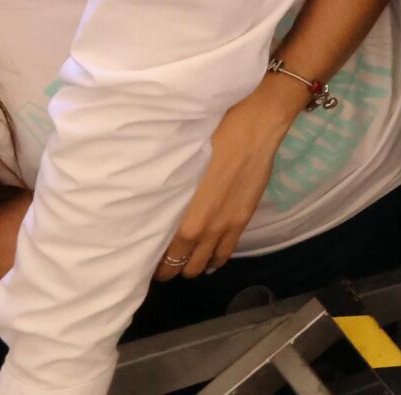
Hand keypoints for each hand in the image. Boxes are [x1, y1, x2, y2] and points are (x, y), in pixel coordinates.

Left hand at [160, 77, 298, 279]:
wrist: (254, 130)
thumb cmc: (212, 141)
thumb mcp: (182, 169)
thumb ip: (171, 196)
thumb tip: (156, 207)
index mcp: (187, 220)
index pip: (167, 257)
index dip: (156, 266)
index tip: (145, 265)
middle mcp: (207, 230)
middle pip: (186, 265)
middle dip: (174, 269)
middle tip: (163, 264)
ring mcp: (228, 226)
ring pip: (209, 262)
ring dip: (196, 265)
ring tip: (187, 263)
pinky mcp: (245, 218)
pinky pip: (229, 249)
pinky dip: (218, 258)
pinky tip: (211, 257)